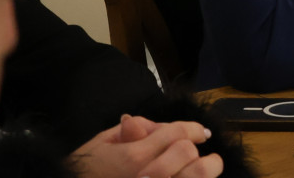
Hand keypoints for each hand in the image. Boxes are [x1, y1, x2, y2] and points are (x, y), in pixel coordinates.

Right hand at [70, 115, 222, 177]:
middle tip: (204, 152)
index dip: (194, 129)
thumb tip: (147, 122)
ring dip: (206, 170)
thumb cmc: (84, 169)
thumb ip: (130, 130)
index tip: (201, 132)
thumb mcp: (102, 143)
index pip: (177, 134)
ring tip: (209, 166)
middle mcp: (148, 176)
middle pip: (189, 156)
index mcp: (133, 156)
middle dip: (198, 150)